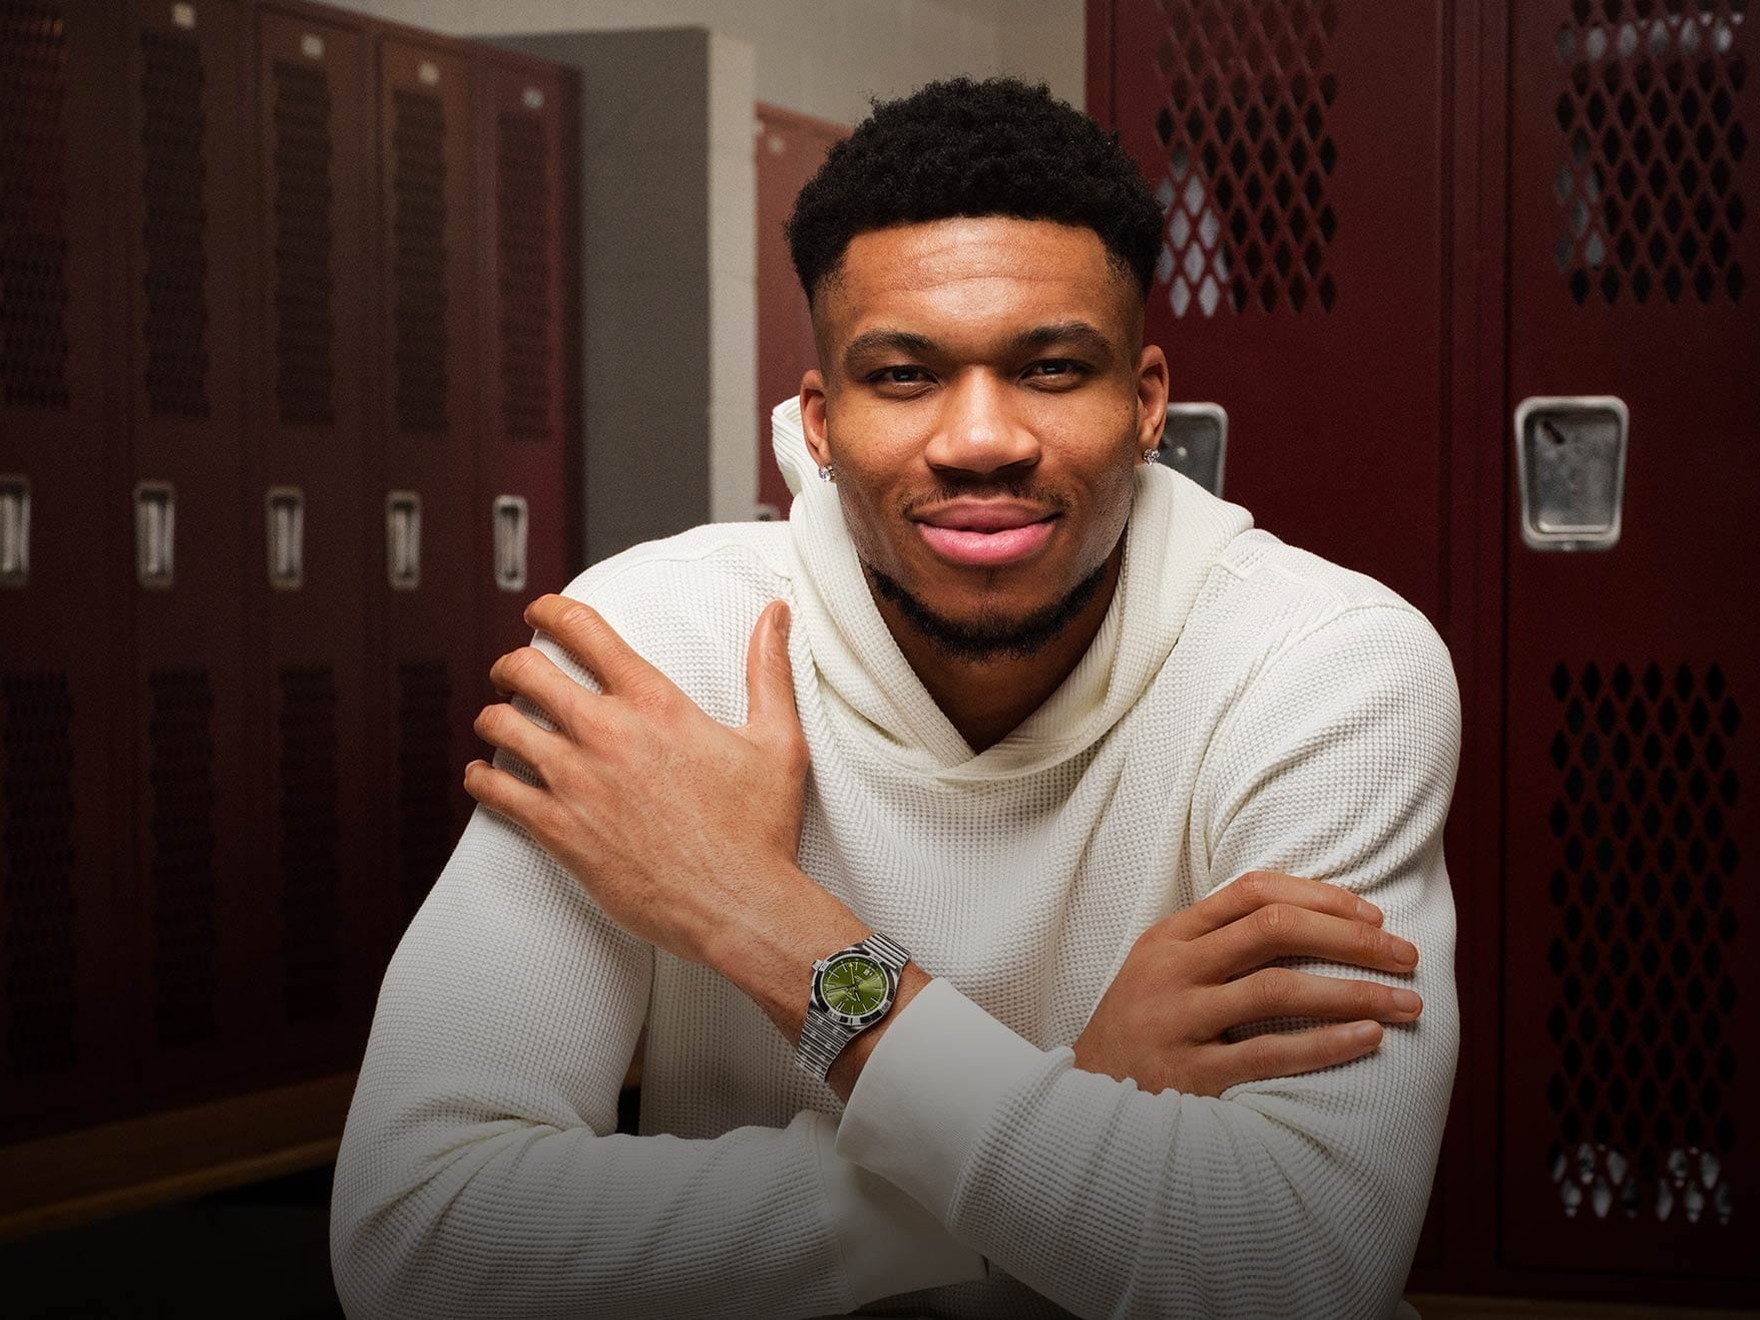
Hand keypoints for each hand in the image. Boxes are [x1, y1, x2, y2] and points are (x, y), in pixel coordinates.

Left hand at [463, 594, 810, 967]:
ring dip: (493, 719)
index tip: (540, 612)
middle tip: (512, 674)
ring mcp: (576, 781)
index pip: (584, 630)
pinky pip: (495, 791)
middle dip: (512, 666)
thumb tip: (774, 616)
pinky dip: (481, 779)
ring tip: (497, 723)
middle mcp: (606, 732)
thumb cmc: (759, 831)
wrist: (738, 904)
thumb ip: (769, 671)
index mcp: (654, 703)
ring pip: (500, 726)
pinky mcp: (558, 829)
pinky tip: (484, 777)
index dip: (551, 611)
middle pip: (527, 671)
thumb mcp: (776, 741)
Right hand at [1071, 871, 1421, 1096]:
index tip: (1373, 915)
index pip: (1253, 890)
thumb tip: (1314, 915)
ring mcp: (1179, 1019)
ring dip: (1353, 993)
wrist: (1085, 1097)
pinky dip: (1324, 1044)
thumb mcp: (1164, 966)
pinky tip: (1367, 1039)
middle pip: (1273, 929)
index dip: (1321, 895)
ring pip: (1277, 989)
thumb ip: (1219, 940)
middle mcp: (1173, 969)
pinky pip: (1268, 1054)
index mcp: (1172, 935)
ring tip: (1407, 1004)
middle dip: (1351, 938)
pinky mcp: (1189, 1074)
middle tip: (1407, 956)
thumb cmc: (1143, 1026)